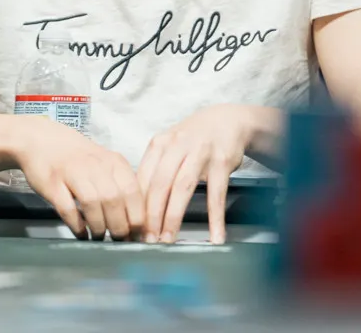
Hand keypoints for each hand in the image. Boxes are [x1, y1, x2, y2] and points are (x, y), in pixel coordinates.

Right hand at [14, 118, 144, 241]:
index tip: (136, 234)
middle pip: (114, 200)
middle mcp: (95, 165)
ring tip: (99, 237)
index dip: (136, 216)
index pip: (133, 191)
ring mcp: (72, 173)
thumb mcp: (106, 165)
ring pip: (92, 203)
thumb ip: (120, 186)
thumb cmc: (79, 158)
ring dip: (99, 226)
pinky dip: (76, 224)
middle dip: (119, 226)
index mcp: (114, 162)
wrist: (42, 140)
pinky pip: (67, 208)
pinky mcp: (52, 183)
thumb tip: (135, 222)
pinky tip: (81, 233)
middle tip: (118, 240)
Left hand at [136, 104, 255, 243]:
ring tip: (168, 240)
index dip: (135, 205)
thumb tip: (137, 205)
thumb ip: (154, 170)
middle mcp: (178, 145)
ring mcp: (200, 152)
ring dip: (173, 217)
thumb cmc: (193, 139)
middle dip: (151, 216)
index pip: (142, 178)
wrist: (228, 120)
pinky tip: (215, 236)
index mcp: (160, 144)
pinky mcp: (222, 161)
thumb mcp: (169, 146)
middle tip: (147, 240)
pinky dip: (216, 218)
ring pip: (182, 188)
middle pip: (159, 184)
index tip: (132, 228)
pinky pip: (217, 194)